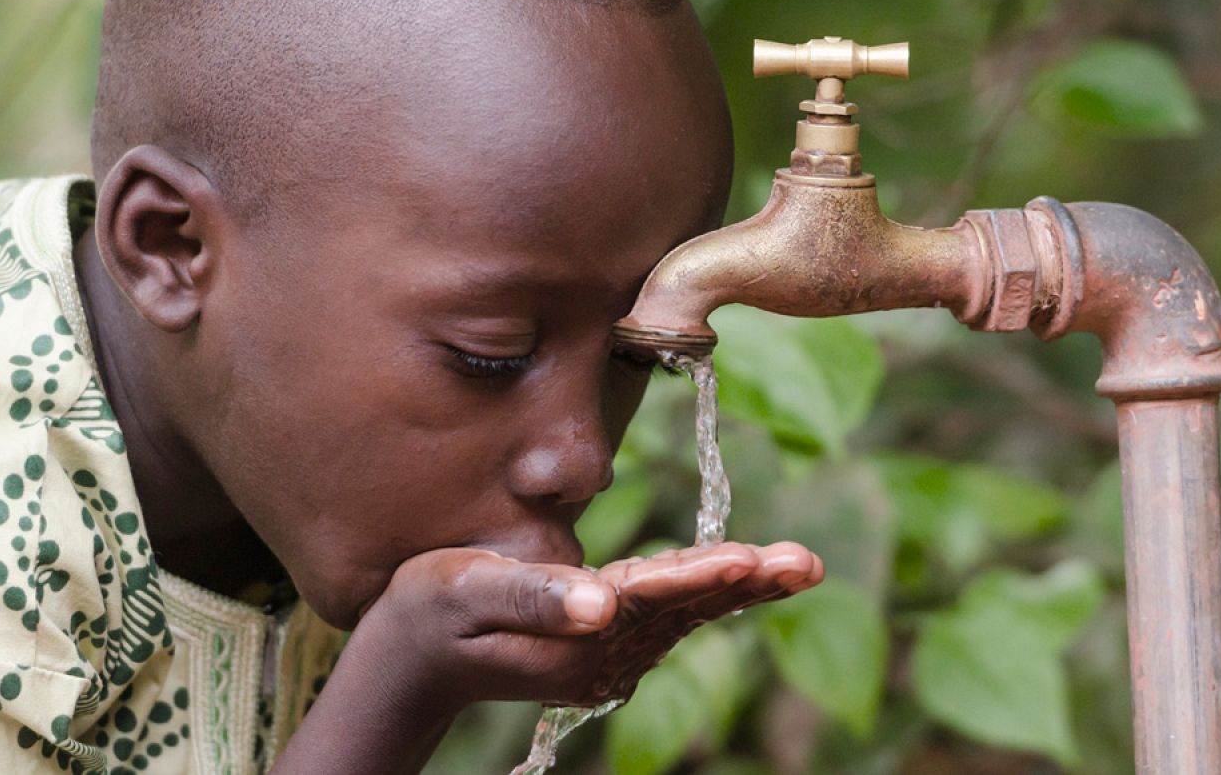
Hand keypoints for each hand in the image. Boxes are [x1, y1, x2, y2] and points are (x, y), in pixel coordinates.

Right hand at [354, 541, 822, 713]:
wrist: (412, 659)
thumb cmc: (433, 614)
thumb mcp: (469, 593)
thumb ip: (536, 597)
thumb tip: (603, 603)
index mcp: (577, 637)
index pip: (654, 597)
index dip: (705, 574)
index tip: (755, 561)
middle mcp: (604, 653)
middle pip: (688, 608)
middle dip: (750, 582)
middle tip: (808, 564)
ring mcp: (608, 656)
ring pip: (687, 612)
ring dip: (744, 587)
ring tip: (798, 566)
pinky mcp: (606, 645)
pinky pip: (670, 615)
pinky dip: (710, 591)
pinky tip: (748, 575)